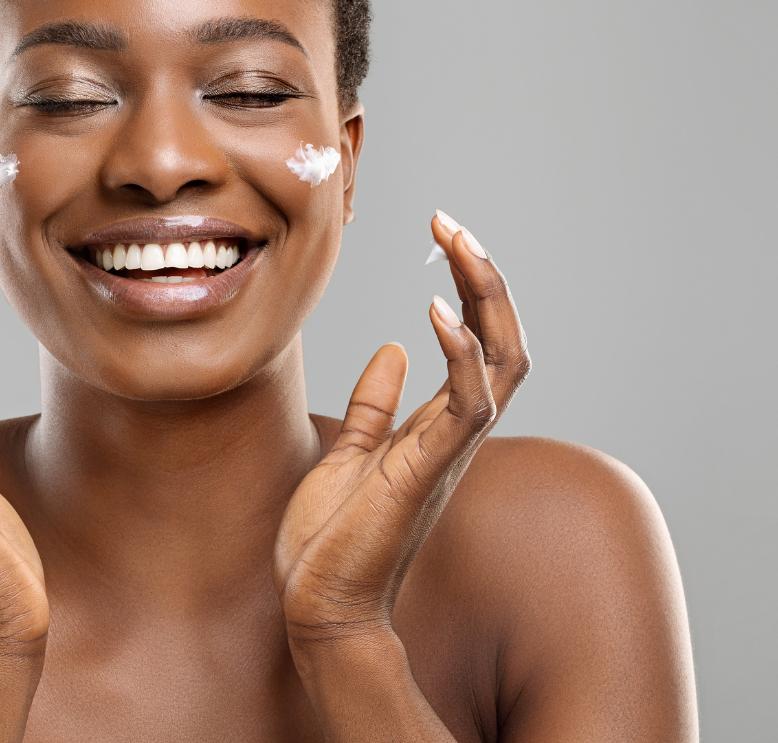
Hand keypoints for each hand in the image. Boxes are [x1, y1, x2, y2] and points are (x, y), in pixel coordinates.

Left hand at [274, 211, 529, 645]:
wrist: (320, 602)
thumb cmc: (334, 536)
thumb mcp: (353, 451)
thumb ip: (378, 403)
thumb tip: (393, 349)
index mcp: (439, 426)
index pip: (480, 344)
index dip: (471, 287)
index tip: (442, 232)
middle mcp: (455, 434)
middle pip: (505, 342)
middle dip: (487, 278)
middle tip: (452, 222)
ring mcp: (447, 452)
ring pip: (504, 364)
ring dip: (486, 299)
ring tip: (459, 243)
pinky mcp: (426, 471)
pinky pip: (467, 407)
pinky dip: (461, 356)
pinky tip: (437, 314)